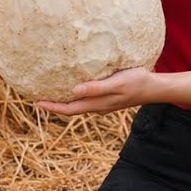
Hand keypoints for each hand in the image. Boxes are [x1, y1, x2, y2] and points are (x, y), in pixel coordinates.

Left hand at [35, 67, 154, 115]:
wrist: (155, 88)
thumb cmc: (138, 82)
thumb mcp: (117, 82)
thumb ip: (96, 88)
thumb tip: (73, 91)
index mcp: (98, 104)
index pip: (69, 109)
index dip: (52, 107)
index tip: (36, 102)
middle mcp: (98, 106)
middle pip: (71, 109)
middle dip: (54, 104)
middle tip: (37, 97)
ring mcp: (104, 104)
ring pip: (79, 105)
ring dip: (64, 101)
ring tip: (51, 91)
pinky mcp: (109, 98)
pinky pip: (87, 99)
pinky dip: (76, 96)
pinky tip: (74, 86)